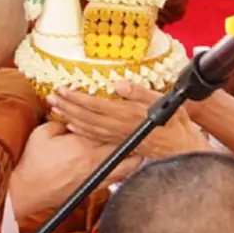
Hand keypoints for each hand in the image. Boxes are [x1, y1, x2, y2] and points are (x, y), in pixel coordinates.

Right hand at [8, 121, 140, 222]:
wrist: (28, 190)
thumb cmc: (33, 162)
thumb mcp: (43, 133)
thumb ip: (59, 122)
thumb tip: (71, 119)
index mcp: (82, 143)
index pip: (107, 128)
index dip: (117, 121)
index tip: (126, 114)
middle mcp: (93, 160)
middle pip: (122, 146)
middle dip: (132, 136)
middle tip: (140, 127)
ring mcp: (95, 175)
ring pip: (126, 165)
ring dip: (136, 156)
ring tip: (146, 148)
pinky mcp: (93, 187)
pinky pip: (117, 179)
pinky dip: (127, 171)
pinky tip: (132, 166)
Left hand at [48, 80, 211, 158]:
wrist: (181, 148)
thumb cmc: (174, 123)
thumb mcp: (162, 101)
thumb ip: (140, 92)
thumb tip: (119, 85)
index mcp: (127, 115)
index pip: (95, 105)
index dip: (77, 97)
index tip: (63, 89)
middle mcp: (118, 127)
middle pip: (86, 116)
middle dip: (68, 106)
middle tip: (52, 97)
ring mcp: (117, 137)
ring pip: (87, 127)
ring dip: (70, 116)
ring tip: (56, 108)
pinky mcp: (118, 142)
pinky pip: (94, 137)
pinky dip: (81, 130)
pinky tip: (72, 125)